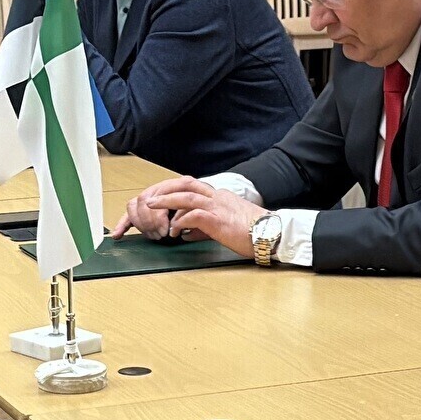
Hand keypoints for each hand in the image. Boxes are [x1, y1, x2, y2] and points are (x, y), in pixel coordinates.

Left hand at [112, 175, 263, 254]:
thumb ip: (203, 227)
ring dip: (166, 200)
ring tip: (151, 207)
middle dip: (164, 189)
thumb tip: (186, 233)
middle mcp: (217, 196)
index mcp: (219, 196)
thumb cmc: (252, 233)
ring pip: (185, 196)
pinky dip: (180, 221)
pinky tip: (174, 231)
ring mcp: (217, 206)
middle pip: (185, 184)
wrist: (271, 234)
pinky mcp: (218, 219)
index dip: (172, 191)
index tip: (158, 197)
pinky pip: (193, 215)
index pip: (190, 187)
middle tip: (148, 197)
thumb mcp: (224, 227)